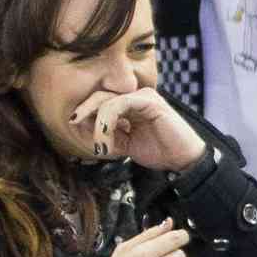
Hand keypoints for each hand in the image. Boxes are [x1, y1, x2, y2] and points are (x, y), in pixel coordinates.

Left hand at [69, 86, 204, 171]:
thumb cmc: (158, 151)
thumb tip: (80, 127)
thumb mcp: (125, 144)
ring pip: (107, 101)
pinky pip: (119, 104)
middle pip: (100, 97)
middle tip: (72, 122)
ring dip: (97, 124)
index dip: (84, 112)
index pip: (100, 102)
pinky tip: (106, 137)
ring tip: (100, 146)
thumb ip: (106, 135)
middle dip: (83, 109)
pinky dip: (108, 121)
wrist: (183, 161)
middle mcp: (134, 97)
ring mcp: (142, 96)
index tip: (72, 124)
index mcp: (128, 105)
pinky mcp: (149, 100)